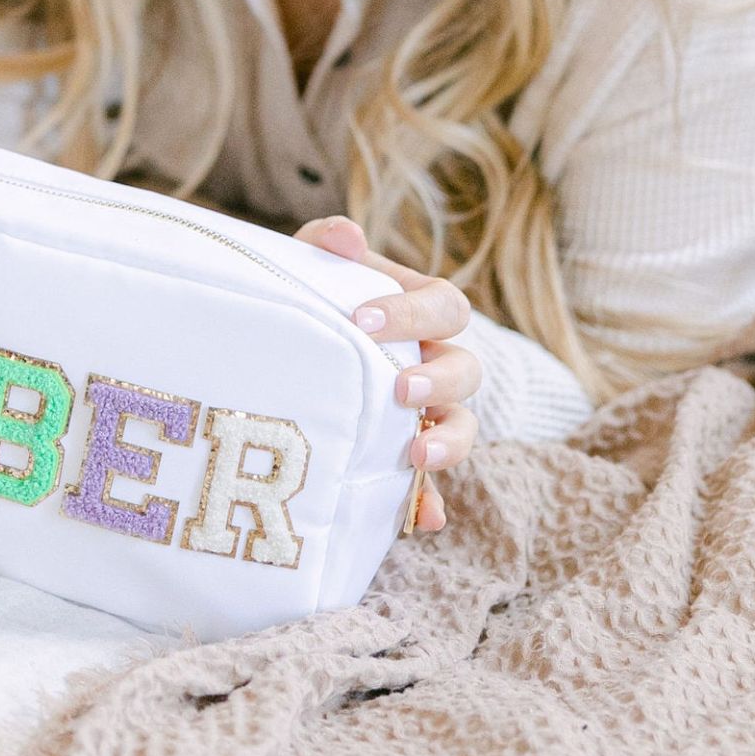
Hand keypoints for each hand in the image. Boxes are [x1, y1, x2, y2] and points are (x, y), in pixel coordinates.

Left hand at [294, 214, 480, 532]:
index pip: (444, 306)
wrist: (287, 347)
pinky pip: (431, 485)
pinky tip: (423, 518)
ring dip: (448, 440)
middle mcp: (436, 362)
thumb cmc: (312, 299)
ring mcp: (427, 413)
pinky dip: (430, 501)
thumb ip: (326, 245)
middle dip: (440, 381)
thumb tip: (346, 237)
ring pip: (463, 427)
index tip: (365, 318)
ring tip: (417, 451)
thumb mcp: (314, 267)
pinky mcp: (406, 458)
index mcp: (422, 312)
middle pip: (466, 370)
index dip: (413, 313)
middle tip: (399, 387)